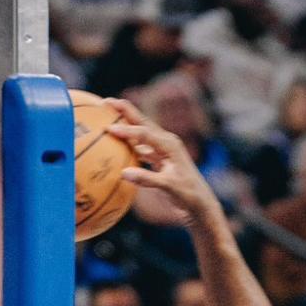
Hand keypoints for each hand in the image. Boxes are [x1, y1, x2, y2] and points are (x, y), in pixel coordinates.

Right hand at [110, 104, 221, 229]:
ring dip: (125, 125)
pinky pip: (141, 148)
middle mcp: (166, 142)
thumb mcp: (169, 186)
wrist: (200, 204)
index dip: (126, 130)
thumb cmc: (188, 195)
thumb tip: (123, 173)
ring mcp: (162, 150)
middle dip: (124, 111)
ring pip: (140, 134)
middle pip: (141, 122)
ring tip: (108, 116)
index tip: (108, 128)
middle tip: (106, 101)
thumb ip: (147, 179)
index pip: (144, 133)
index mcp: (169, 144)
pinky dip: (129, 144)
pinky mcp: (159, 160)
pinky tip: (117, 143)